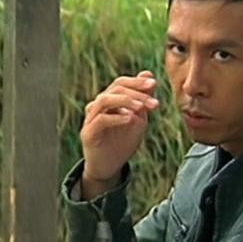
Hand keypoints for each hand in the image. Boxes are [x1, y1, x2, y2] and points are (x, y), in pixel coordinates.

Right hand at [77, 71, 160, 197]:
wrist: (109, 167)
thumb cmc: (123, 143)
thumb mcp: (139, 119)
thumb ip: (143, 100)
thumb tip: (148, 74)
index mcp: (109, 101)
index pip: (121, 83)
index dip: (137, 82)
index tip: (154, 84)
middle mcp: (98, 106)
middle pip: (114, 89)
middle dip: (136, 92)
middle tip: (152, 101)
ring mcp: (91, 118)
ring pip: (104, 100)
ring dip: (125, 101)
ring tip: (141, 107)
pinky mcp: (88, 133)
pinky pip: (100, 119)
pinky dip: (116, 117)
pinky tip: (129, 119)